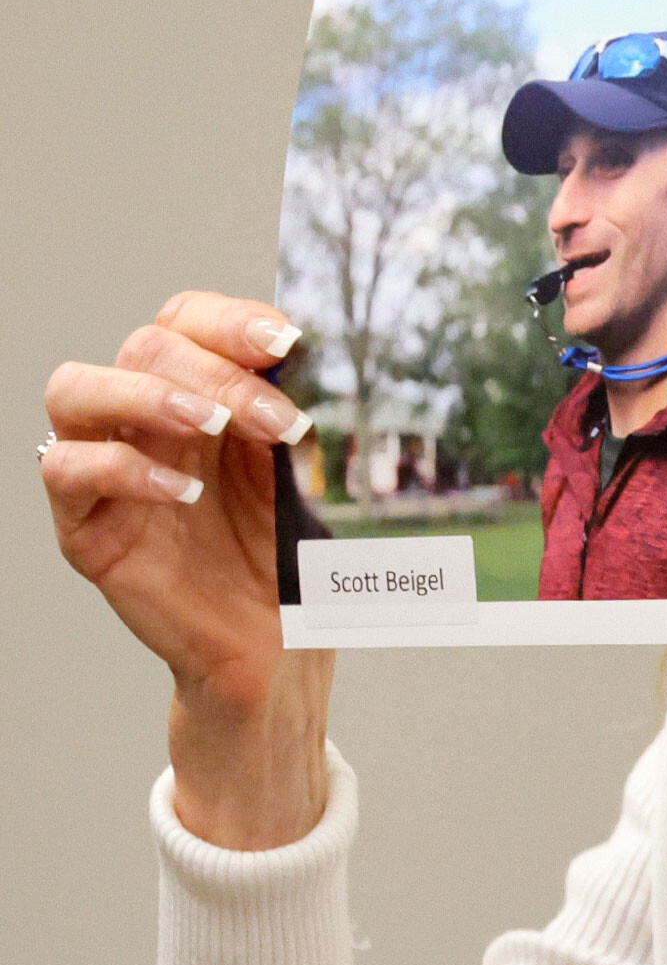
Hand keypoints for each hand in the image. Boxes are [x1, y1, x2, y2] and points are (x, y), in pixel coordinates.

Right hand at [42, 292, 331, 848]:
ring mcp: (108, 473)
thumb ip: (288, 411)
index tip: (290, 340)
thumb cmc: (288, 556)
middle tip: (279, 421)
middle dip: (218, 371)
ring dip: (149, 395)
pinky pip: (66, 472)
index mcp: (198, 395)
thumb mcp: (298, 472)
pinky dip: (122, 467)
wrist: (278, 645)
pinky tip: (185, 492)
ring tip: (213, 429)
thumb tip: (303, 350)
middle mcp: (145, 423)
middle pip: (143, 346)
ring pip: (74, 389)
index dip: (230, 319)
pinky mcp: (86, 528)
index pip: (184, 320)